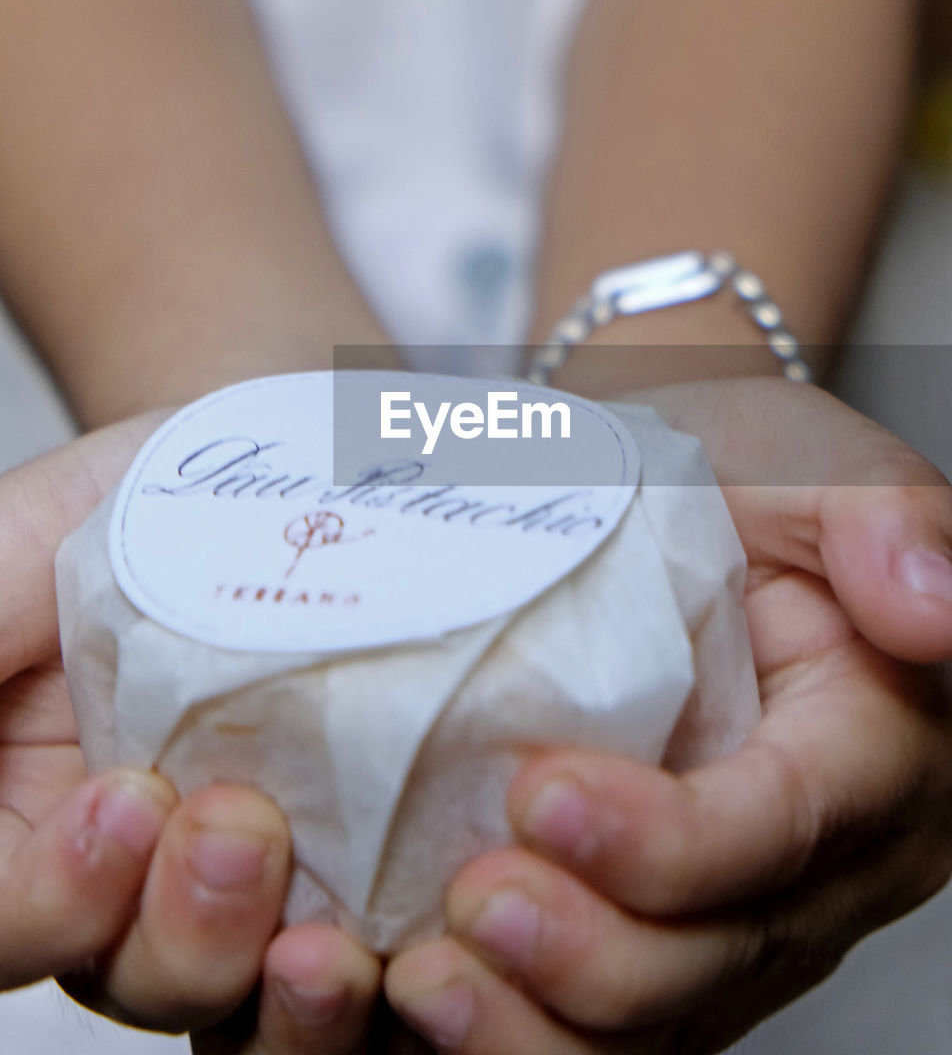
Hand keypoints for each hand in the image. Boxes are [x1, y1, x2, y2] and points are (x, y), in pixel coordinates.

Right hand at [0, 415, 379, 1052]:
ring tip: (324, 915)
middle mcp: (128, 861)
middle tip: (236, 828)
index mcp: (28, 807)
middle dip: (177, 931)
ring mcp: (249, 868)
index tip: (122, 801)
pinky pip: (365, 957)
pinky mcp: (356, 859)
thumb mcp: (25, 540)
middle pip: (121, 971)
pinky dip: (383, 975)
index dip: (51, 897)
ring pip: (242, 989)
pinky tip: (420, 937)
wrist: (302, 458)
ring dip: (278, 979)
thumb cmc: (151, 492)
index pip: (7, 912)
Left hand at [386, 379, 951, 1052]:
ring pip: (654, 1023)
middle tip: (476, 902)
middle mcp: (816, 861)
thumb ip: (883, 517)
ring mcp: (731, 912)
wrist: (638, 504)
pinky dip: (511, 1032)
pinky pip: (593, 1024)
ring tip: (427, 983)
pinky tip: (424, 1002)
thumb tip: (934, 605)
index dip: (674, 841)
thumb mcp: (810, 460)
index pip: (786, 826)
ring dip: (537, 1028)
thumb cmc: (731, 475)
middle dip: (595, 955)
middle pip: (718, 953)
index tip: (543, 795)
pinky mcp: (650, 934)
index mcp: (872, 752)